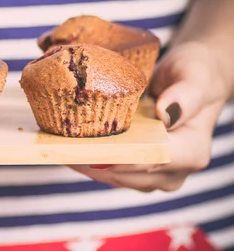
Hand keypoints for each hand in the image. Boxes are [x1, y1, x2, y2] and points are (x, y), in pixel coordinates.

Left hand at [69, 42, 228, 192]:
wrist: (189, 80)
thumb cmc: (194, 74)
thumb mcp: (195, 75)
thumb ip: (186, 94)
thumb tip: (165, 113)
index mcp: (191, 153)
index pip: (150, 162)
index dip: (119, 159)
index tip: (87, 152)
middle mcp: (173, 172)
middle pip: (125, 174)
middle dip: (92, 162)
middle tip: (59, 148)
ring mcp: (153, 175)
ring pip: (112, 176)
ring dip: (84, 163)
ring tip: (55, 148)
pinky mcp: (135, 170)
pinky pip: (107, 169)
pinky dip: (86, 159)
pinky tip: (63, 146)